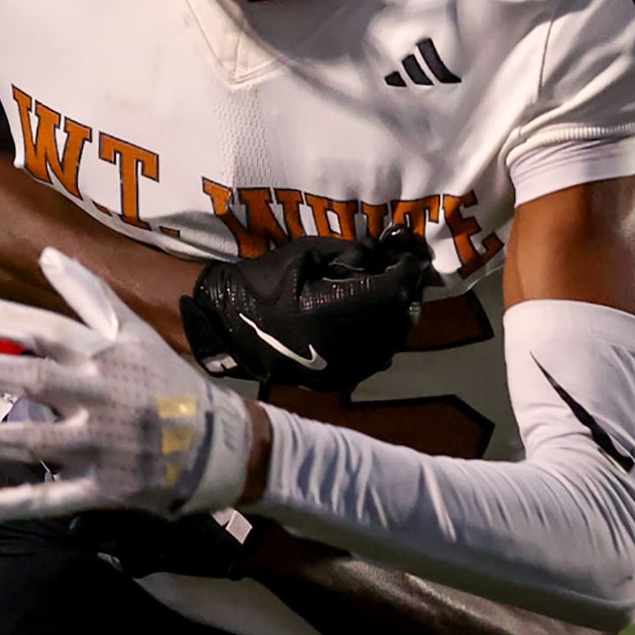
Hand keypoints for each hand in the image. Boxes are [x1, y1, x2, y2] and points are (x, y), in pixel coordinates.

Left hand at [0, 248, 254, 523]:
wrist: (224, 446)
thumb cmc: (168, 383)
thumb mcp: (136, 333)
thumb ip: (90, 295)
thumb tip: (48, 254)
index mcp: (105, 358)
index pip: (49, 330)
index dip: (4, 319)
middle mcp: (101, 397)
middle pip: (33, 379)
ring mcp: (103, 445)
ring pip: (35, 442)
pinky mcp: (106, 488)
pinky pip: (56, 499)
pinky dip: (17, 505)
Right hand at [179, 224, 431, 389]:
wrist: (225, 324)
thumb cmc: (264, 282)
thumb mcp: (309, 253)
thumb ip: (353, 254)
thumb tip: (384, 254)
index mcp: (347, 308)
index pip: (400, 285)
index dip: (408, 266)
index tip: (405, 253)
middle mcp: (355, 344)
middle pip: (404, 316)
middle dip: (404, 292)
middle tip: (396, 272)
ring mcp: (349, 368)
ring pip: (394, 341)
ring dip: (394, 317)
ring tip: (381, 296)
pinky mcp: (339, 380)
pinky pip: (375, 358)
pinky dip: (379, 338)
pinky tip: (365, 323)